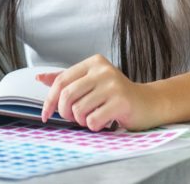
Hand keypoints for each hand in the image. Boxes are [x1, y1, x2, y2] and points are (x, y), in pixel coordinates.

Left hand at [36, 55, 155, 131]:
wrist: (149, 103)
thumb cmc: (116, 95)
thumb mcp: (91, 81)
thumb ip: (68, 80)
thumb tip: (40, 78)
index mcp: (93, 62)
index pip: (61, 80)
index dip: (49, 100)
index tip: (45, 114)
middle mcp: (102, 70)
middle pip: (67, 95)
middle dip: (65, 113)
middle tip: (73, 118)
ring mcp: (113, 85)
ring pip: (79, 110)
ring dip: (82, 121)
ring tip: (92, 117)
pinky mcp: (121, 101)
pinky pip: (93, 120)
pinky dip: (94, 126)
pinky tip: (104, 121)